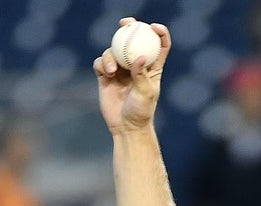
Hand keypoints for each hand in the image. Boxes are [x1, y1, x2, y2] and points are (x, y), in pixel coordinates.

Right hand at [93, 17, 170, 134]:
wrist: (125, 126)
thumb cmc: (141, 112)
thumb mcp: (145, 93)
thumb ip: (142, 75)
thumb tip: (139, 57)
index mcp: (153, 68)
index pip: (160, 46)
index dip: (159, 32)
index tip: (153, 26)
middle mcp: (136, 66)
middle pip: (134, 40)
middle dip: (129, 28)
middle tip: (125, 23)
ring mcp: (121, 70)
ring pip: (113, 51)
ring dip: (111, 56)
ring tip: (112, 71)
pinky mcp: (106, 76)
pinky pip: (101, 62)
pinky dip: (102, 63)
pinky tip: (106, 73)